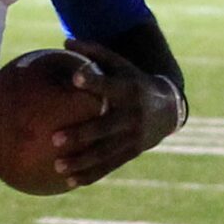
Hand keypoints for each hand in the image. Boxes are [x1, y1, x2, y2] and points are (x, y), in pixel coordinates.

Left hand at [51, 38, 183, 186]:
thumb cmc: (134, 81)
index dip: (95, 80)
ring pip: (105, 152)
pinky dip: (90, 175)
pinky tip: (69, 182)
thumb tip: (64, 41)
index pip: (111, 85)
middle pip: (105, 127)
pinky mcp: (132, 153)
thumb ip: (95, 52)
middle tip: (54, 138)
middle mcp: (133, 115)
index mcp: (129, 90)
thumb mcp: (121, 64)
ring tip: (56, 167)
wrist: (169, 108)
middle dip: (81, 134)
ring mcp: (133, 137)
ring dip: (81, 162)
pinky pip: (109, 166)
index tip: (75, 78)